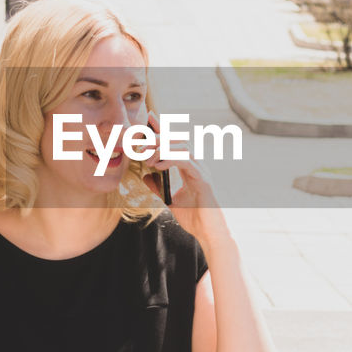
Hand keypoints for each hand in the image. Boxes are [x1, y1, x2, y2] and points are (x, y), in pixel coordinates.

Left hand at [143, 116, 230, 249]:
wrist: (208, 234)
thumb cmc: (194, 218)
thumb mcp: (170, 200)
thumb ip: (158, 187)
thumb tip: (145, 176)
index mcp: (191, 167)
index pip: (176, 142)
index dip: (163, 128)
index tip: (149, 117)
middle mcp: (198, 165)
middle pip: (179, 139)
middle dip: (160, 134)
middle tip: (142, 138)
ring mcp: (202, 171)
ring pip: (183, 147)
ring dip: (162, 148)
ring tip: (147, 156)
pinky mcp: (203, 180)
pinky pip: (186, 162)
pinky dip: (171, 159)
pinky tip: (158, 165)